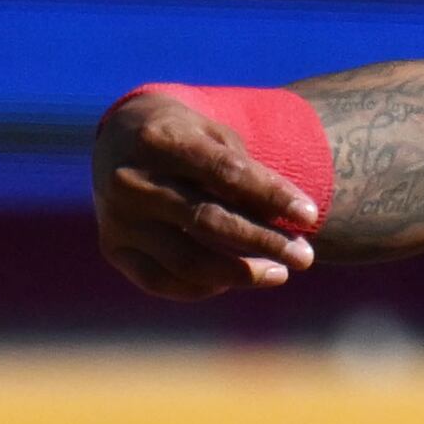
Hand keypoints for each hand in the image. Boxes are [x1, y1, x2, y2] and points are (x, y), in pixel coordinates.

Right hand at [92, 92, 320, 299]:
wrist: (123, 137)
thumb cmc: (186, 136)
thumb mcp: (215, 136)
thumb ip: (244, 173)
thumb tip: (285, 223)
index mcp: (159, 140)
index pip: (226, 173)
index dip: (272, 195)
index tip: (310, 214)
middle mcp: (131, 181)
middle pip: (208, 220)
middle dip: (264, 241)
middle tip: (306, 256)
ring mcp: (117, 218)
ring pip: (186, 260)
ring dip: (240, 273)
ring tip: (280, 273)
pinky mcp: (112, 247)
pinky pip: (160, 281)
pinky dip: (201, 287)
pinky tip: (233, 281)